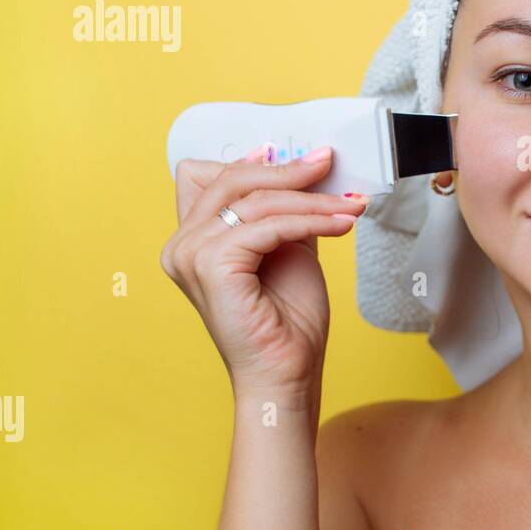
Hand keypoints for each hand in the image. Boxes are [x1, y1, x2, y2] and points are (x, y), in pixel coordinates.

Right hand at [160, 145, 367, 404]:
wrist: (288, 372)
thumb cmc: (287, 320)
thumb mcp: (287, 247)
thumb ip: (284, 209)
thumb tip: (305, 166)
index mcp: (191, 239)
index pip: (206, 175)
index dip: (250, 161)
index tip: (297, 157)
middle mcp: (181, 244)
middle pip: (232, 179)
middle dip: (288, 171)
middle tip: (329, 165)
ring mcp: (190, 254)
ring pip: (256, 200)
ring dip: (310, 200)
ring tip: (349, 206)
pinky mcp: (211, 266)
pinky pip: (268, 225)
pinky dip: (309, 220)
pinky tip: (340, 224)